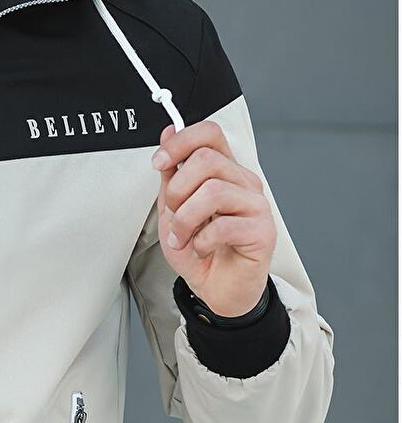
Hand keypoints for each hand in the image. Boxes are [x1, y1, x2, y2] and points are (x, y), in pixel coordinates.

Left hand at [152, 120, 275, 315]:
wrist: (216, 289)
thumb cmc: (200, 249)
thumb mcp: (173, 208)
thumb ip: (172, 173)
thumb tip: (168, 133)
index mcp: (224, 171)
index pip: (210, 134)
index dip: (181, 141)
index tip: (160, 161)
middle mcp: (243, 182)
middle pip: (206, 160)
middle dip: (177, 190)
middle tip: (174, 214)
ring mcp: (256, 205)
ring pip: (213, 191)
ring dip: (186, 219)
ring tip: (184, 236)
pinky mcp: (262, 231)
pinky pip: (224, 225)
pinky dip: (202, 242)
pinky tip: (202, 249)